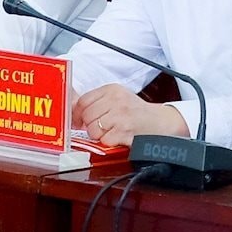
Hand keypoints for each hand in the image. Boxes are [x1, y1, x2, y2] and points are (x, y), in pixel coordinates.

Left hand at [72, 84, 187, 145]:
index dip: (78, 114)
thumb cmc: (136, 112)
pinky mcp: (125, 130)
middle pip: (87, 116)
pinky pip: (105, 140)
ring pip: (93, 129)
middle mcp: (116, 100)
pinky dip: (110, 141)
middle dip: (91, 125)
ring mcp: (121, 115)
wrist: (160, 122)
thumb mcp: (117, 98)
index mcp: (112, 89)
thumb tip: (71, 109)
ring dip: (100, 135)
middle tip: (102, 126)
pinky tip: (119, 136)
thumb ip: (96, 101)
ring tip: (111, 131)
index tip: (79, 121)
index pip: (83, 101)